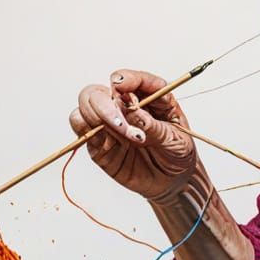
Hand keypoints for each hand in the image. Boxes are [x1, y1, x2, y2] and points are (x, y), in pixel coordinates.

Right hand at [71, 70, 199, 200]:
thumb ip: (152, 126)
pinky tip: (111, 143)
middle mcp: (124, 106)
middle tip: (121, 123)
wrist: (174, 180)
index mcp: (148, 96)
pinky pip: (82, 130)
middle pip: (98, 91)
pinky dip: (88, 132)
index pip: (129, 79)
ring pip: (85, 107)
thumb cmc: (178, 153)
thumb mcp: (175, 139)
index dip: (124, 79)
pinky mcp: (98, 144)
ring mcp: (109, 124)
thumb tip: (132, 111)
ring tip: (125, 136)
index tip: (120, 86)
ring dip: (99, 118)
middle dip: (105, 104)